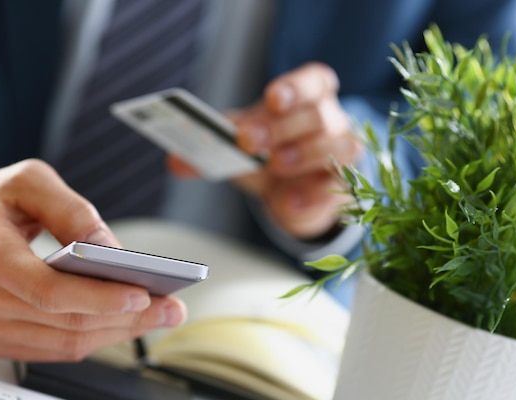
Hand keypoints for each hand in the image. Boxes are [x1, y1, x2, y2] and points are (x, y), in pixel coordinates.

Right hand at [0, 159, 185, 360]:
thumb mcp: (29, 181)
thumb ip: (71, 210)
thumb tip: (111, 248)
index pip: (50, 291)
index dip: (100, 297)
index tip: (143, 294)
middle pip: (68, 322)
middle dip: (128, 318)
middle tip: (171, 308)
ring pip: (69, 342)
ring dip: (121, 332)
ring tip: (160, 315)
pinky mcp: (5, 339)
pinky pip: (60, 348)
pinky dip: (99, 337)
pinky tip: (127, 322)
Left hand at [169, 62, 361, 239]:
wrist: (290, 192)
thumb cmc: (267, 154)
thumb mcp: (239, 145)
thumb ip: (210, 148)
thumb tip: (174, 161)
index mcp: (306, 98)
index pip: (314, 81)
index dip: (296, 87)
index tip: (272, 98)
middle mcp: (330, 121)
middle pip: (318, 114)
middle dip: (281, 127)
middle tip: (247, 140)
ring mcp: (341, 153)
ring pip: (341, 145)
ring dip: (305, 153)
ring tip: (275, 165)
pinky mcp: (340, 187)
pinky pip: (335, 188)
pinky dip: (311, 195)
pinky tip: (288, 202)